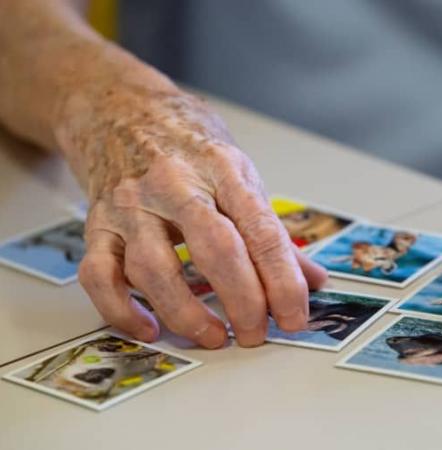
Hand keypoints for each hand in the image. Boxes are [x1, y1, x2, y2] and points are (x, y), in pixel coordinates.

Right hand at [58, 82, 326, 347]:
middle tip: (257, 334)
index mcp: (222, 170)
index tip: (295, 317)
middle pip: (215, 250)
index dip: (283, 281)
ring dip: (187, 313)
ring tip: (215, 337)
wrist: (118, 108)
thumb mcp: (238, 173)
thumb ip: (272, 230)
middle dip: (243, 301)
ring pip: (154, 269)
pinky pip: (100, 275)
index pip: (262, 231)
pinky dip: (122, 310)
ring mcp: (131, 205)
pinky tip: (150, 328)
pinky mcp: (97, 224)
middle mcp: (175, 185)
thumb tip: (313, 280)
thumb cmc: (187, 144)